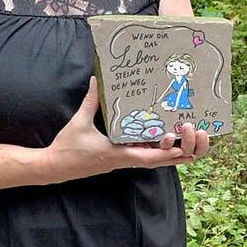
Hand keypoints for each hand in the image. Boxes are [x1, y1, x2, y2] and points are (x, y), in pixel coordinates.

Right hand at [43, 78, 209, 181]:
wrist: (54, 167)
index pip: (147, 158)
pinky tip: (161, 136)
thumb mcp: (79, 122)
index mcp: (118, 154)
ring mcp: (122, 160)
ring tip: (183, 136)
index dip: (165, 153)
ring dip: (167, 150)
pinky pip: (141, 154)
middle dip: (175, 153)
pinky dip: (153, 147)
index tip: (181, 146)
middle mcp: (124, 160)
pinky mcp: (118, 158)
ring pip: (151, 158)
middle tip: (191, 139)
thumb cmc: (67, 148)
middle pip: (156, 160)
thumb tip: (98, 79)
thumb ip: (91, 101)